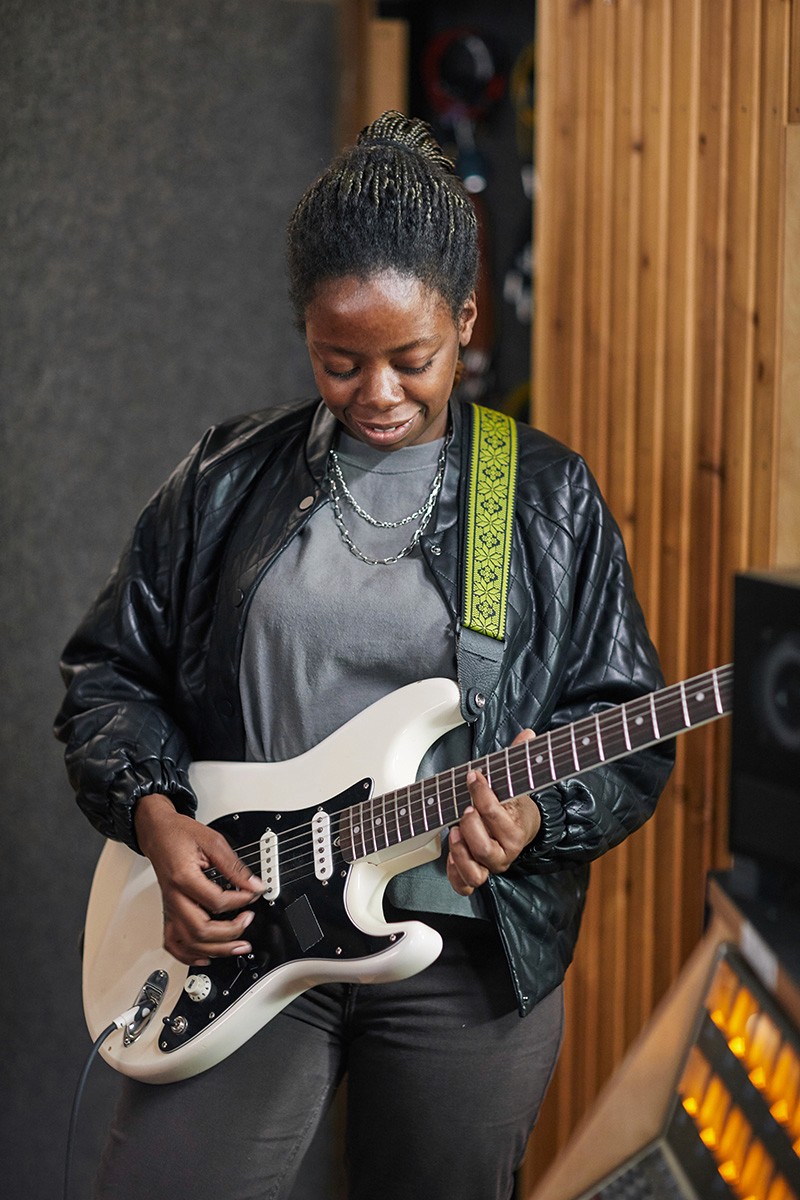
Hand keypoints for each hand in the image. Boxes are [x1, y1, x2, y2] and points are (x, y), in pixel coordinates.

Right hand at [134, 793, 265, 964]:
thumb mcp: (213, 841)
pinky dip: (188, 956)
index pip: (216, 902)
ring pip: (188, 943)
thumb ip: (234, 866)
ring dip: (215, 950)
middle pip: (200, 930)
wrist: (157, 833)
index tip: (253, 894)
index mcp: (183, 878)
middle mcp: (174, 898)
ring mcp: (170, 908)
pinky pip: (173, 942)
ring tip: (237, 946)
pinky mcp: (168, 912)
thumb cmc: (179, 835)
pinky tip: (205, 956)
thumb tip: (254, 884)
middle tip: (248, 921)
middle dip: (229, 933)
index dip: (240, 901)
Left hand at [446, 729, 540, 896]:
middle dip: (471, 828)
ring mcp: (490, 866)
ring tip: (453, 832)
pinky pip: (464, 885)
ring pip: (476, 873)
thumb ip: (519, 757)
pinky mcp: (477, 874)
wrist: (519, 827)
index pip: (497, 814)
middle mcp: (505, 853)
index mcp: (517, 831)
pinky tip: (449, 854)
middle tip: (465, 809)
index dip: (482, 793)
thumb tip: (528, 734)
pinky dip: (454, 873)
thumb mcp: (516, 781)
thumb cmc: (513, 804)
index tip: (473, 776)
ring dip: (460, 854)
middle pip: (485, 850)